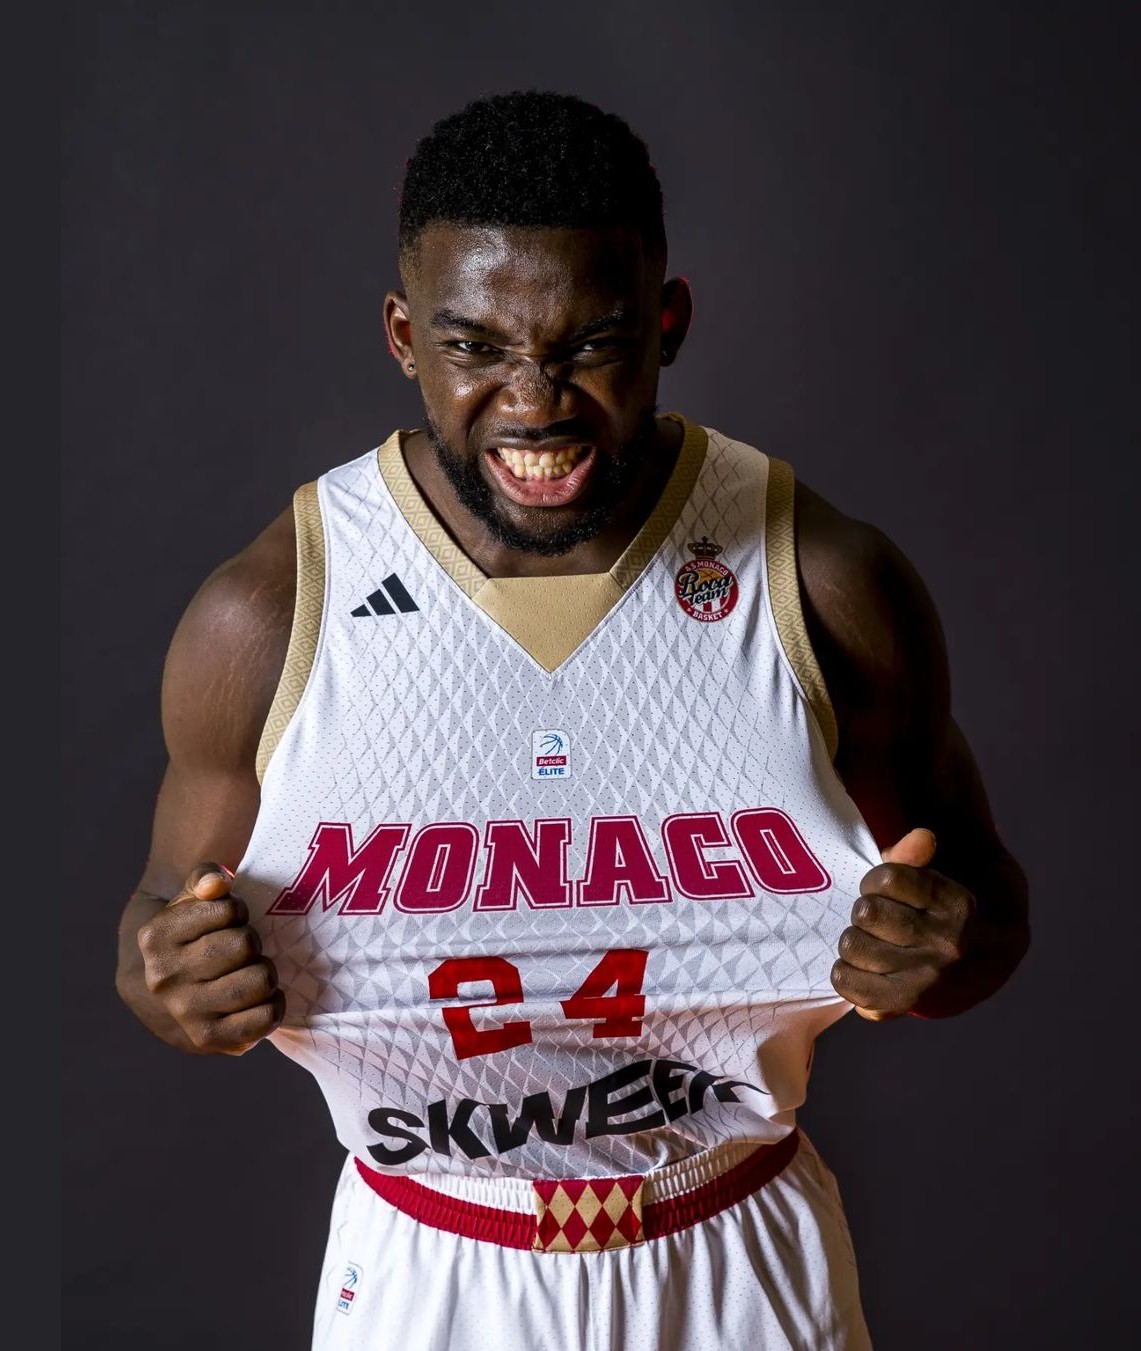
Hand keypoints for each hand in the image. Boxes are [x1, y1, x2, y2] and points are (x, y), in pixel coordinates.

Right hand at [136, 863, 284, 1054]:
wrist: (159, 996)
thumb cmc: (187, 937)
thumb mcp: (188, 901)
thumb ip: (204, 879)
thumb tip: (217, 882)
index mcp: (156, 937)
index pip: (228, 909)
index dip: (238, 911)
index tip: (228, 920)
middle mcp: (165, 977)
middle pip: (245, 944)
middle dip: (252, 941)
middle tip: (242, 948)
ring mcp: (185, 1012)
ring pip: (259, 980)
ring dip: (266, 971)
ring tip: (252, 970)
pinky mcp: (209, 1039)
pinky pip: (264, 1018)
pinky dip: (274, 1005)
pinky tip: (262, 997)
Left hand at [831, 829, 976, 1021]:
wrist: (976, 966)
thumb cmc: (934, 912)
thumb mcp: (929, 880)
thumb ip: (914, 855)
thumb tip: (922, 836)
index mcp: (957, 904)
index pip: (888, 878)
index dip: (873, 881)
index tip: (882, 889)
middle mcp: (948, 943)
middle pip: (866, 911)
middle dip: (863, 910)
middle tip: (875, 918)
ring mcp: (929, 977)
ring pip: (852, 944)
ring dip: (853, 939)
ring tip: (870, 941)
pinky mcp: (905, 1004)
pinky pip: (846, 981)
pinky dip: (844, 971)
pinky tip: (861, 966)